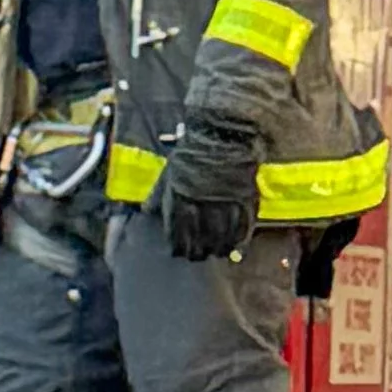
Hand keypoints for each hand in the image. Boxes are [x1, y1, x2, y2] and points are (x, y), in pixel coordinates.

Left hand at [158, 118, 258, 262]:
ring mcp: (227, 203)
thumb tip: (146, 212)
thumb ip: (159, 193)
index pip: (178, 232)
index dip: (178, 246)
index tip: (178, 253)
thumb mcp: (170, 171)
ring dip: (218, 249)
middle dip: (197, 252)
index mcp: (182, 197)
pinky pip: (243, 227)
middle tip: (197, 257)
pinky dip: (239, 240)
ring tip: (215, 253)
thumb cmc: (192, 152)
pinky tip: (235, 246)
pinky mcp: (246, 201)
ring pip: (222, 237)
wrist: (223, 134)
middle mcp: (204, 204)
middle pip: (201, 239)